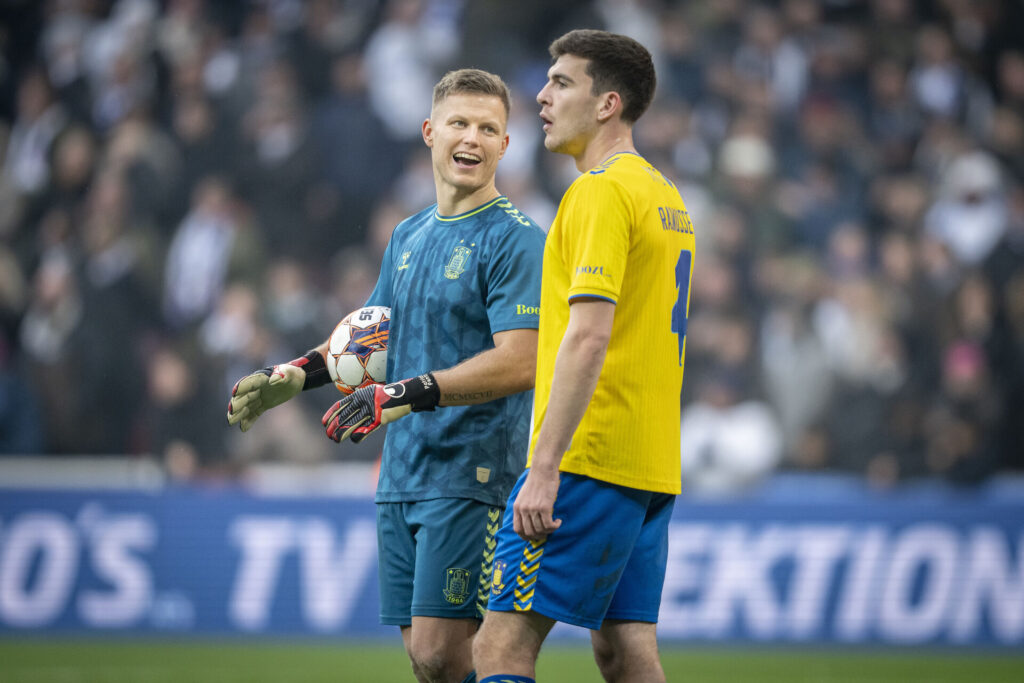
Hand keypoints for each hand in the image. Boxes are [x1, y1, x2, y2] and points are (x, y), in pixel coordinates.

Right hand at [226, 364, 304, 431]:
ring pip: (247, 406)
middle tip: (231, 412)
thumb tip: (273, 380)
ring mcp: (259, 397)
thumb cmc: (291, 373)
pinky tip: (243, 428)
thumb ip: (281, 375)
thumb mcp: (288, 373)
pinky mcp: (264, 405)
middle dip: (237, 403)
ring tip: (231, 422)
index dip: (242, 387)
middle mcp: (257, 388)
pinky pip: (255, 413)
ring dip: (239, 414)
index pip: (250, 383)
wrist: (296, 380)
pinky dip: (249, 420)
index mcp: (261, 378)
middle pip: (245, 396)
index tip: (234, 393)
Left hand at [322, 373, 438, 443]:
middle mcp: (363, 402)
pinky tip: (353, 440)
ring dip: (342, 433)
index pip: (340, 406)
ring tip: (336, 440)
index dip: (331, 414)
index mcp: (359, 395)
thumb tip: (348, 410)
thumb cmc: (387, 396)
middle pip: (344, 416)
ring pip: (352, 424)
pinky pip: (367, 429)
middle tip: (328, 435)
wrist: (405, 394)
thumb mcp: (371, 395)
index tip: (324, 423)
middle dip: (334, 426)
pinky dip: (359, 435)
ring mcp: (372, 410)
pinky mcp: (380, 418)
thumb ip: (360, 402)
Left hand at [513, 467, 561, 541]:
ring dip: (549, 531)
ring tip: (554, 525)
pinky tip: (558, 521)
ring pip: (540, 530)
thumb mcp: (523, 495)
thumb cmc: (536, 481)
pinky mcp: (544, 507)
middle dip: (539, 536)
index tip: (534, 536)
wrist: (543, 470)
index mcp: (517, 507)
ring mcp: (533, 509)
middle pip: (529, 532)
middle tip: (547, 532)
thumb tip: (528, 521)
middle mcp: (523, 509)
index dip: (526, 536)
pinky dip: (555, 526)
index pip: (518, 529)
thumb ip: (523, 508)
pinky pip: (549, 525)